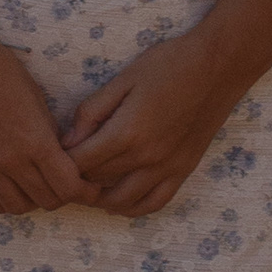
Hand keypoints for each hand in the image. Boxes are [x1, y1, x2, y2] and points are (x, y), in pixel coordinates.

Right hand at [0, 41, 103, 215]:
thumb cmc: (1, 72)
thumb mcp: (38, 100)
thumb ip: (49, 133)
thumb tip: (58, 155)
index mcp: (36, 143)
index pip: (69, 187)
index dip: (84, 192)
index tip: (89, 188)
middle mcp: (11, 162)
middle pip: (47, 201)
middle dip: (62, 195)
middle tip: (63, 183)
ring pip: (17, 207)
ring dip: (32, 200)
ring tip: (35, 187)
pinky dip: (1, 201)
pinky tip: (8, 189)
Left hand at [61, 31, 245, 215]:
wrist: (218, 65)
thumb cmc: (169, 64)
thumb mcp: (123, 79)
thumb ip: (92, 111)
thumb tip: (67, 142)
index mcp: (126, 133)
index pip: (80, 163)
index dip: (61, 163)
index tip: (53, 155)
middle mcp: (146, 158)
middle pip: (97, 183)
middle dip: (76, 179)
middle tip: (65, 169)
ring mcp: (167, 168)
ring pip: (122, 201)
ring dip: (100, 198)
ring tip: (88, 186)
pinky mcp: (183, 170)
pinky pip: (154, 203)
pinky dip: (133, 207)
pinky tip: (120, 199)